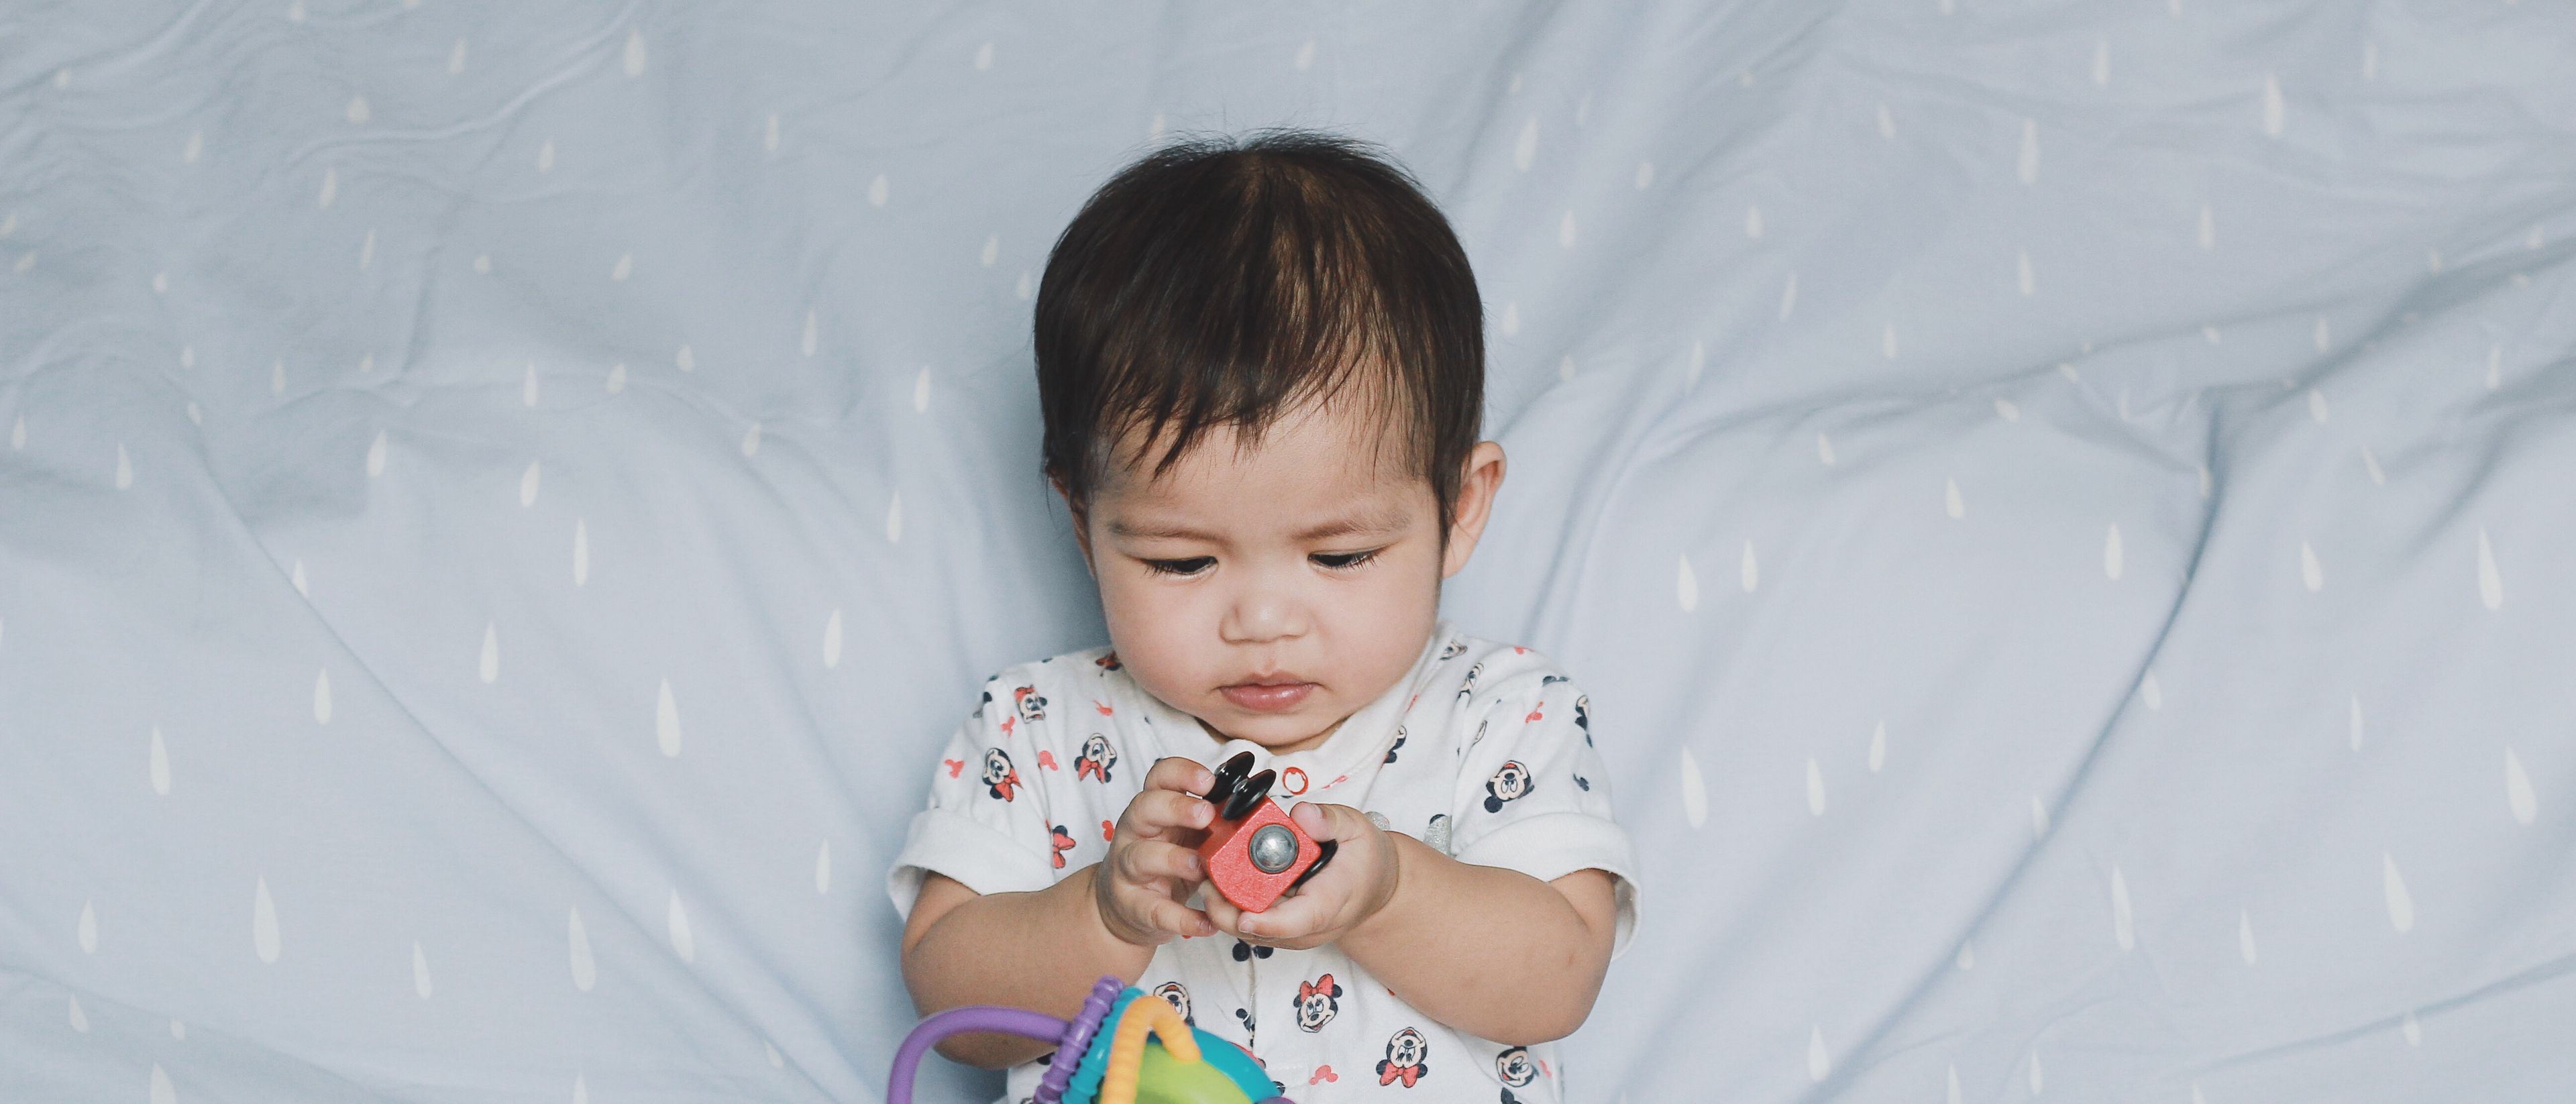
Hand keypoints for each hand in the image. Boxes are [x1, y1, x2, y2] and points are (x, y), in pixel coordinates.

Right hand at [1092, 757, 1220, 945]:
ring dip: (1173, 859)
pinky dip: (1181, 918)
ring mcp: (1129, 869)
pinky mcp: (1133, 905)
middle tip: (1206, 815)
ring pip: (1141, 856)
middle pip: (1145, 808)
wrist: (1126, 906)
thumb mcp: (1184, 832)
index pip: (1159, 778)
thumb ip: (1210, 818)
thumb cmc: (1164, 858)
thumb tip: (1253, 800)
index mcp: (1153, 808)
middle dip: (1176, 808)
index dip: (1181, 773)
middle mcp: (1135, 832)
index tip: (1209, 779)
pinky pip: (1155, 910)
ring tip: (1201, 868)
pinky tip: (1206, 922)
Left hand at [1204, 802, 1397, 950]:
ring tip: (1206, 873)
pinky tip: (1217, 879)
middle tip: (1205, 876)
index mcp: (1328, 903)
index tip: (1243, 916)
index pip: (1296, 922)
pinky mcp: (1278, 928)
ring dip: (1223, 907)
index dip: (1267, 922)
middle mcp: (1306, 928)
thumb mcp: (1356, 829)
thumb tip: (1301, 814)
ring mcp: (1290, 932)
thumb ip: (1329, 820)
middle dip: (1227, 908)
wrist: (1375, 888)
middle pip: (1259, 930)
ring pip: (1247, 930)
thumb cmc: (1366, 860)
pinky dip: (1230, 905)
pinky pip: (1248, 923)